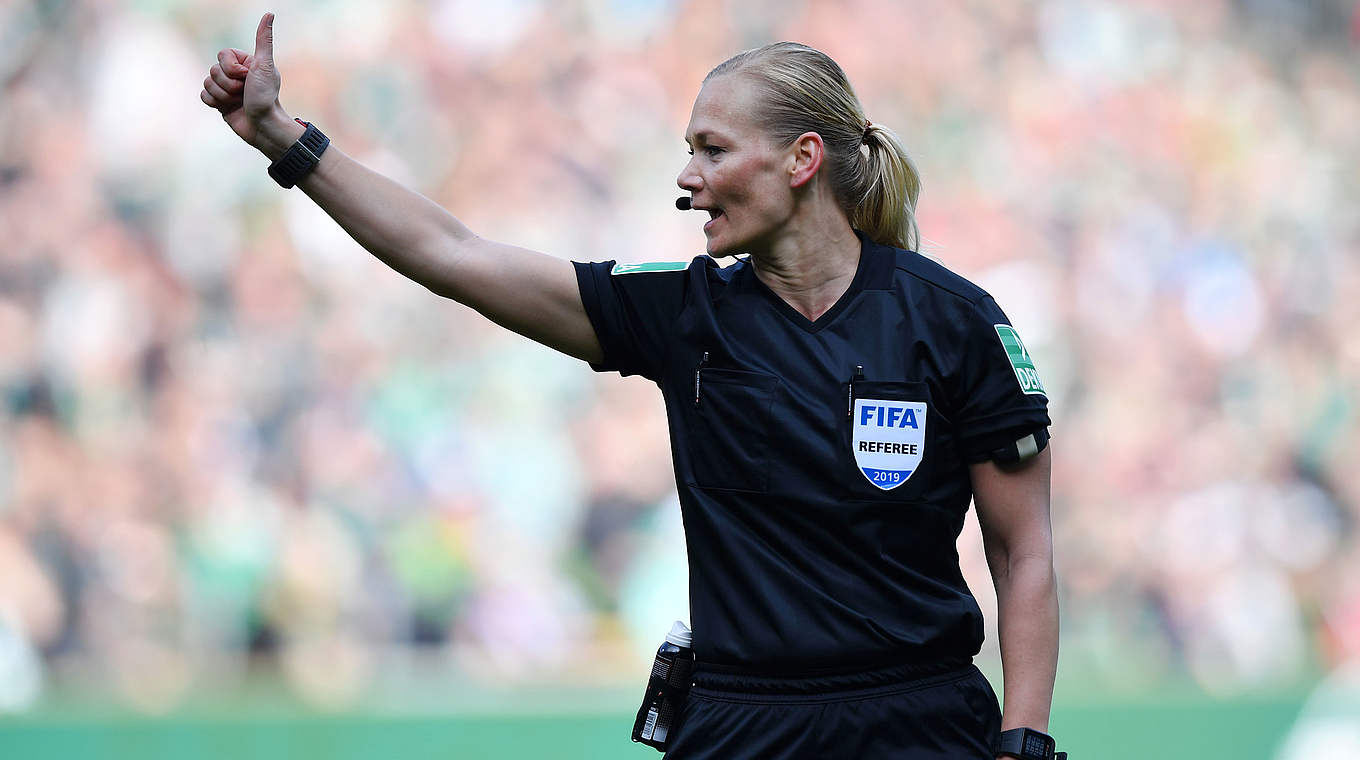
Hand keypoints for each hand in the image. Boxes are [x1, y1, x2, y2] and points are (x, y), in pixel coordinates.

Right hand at [200, 12, 297, 156]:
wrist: (263, 127)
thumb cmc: (266, 97)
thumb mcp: (265, 65)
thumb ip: (264, 40)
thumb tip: (269, 14)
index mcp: (244, 63)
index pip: (222, 55)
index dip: (231, 68)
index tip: (247, 78)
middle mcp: (234, 74)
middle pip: (213, 70)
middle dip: (228, 84)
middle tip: (244, 93)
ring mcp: (226, 88)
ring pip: (207, 83)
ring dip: (223, 95)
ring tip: (239, 102)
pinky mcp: (220, 103)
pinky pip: (203, 96)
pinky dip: (214, 102)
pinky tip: (228, 108)